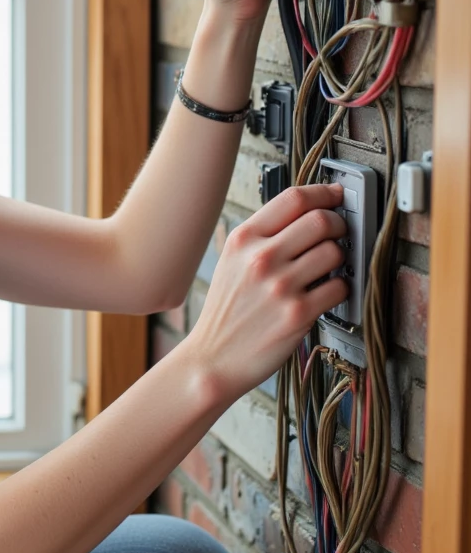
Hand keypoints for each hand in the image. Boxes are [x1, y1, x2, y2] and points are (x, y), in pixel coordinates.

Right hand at [184, 185, 347, 404]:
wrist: (212, 359)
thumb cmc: (227, 311)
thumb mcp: (231, 262)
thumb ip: (263, 236)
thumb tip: (308, 213)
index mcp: (243, 240)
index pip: (293, 198)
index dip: (323, 192)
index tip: (335, 195)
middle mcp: (261, 259)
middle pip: (320, 220)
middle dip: (338, 224)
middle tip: (338, 233)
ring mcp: (280, 287)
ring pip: (334, 252)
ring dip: (340, 258)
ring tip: (328, 269)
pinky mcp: (298, 314)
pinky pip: (339, 287)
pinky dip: (340, 289)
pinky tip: (326, 293)